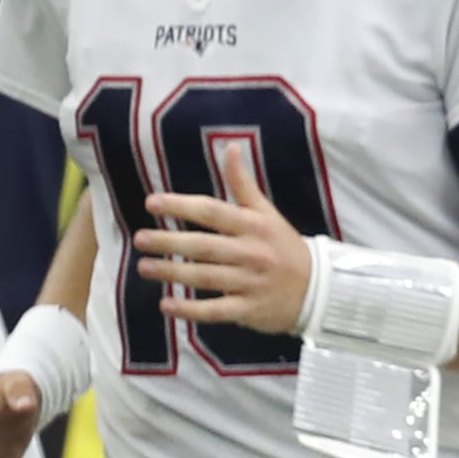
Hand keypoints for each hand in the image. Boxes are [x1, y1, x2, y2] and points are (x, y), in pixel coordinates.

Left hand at [136, 143, 311, 333]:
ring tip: (144, 267)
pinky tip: (166, 305)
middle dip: (169, 241)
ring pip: (206, 277)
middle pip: (204, 246)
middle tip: (139, 239)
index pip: (213, 211)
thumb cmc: (284, 246)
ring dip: (173, 272)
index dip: (181, 205)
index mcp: (254, 225)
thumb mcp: (267, 213)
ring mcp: (250, 283)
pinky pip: (216, 311)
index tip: (151, 203)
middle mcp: (251, 252)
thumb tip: (230, 146)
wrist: (319, 289)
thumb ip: (243, 184)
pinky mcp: (249, 310)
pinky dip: (190, 310)